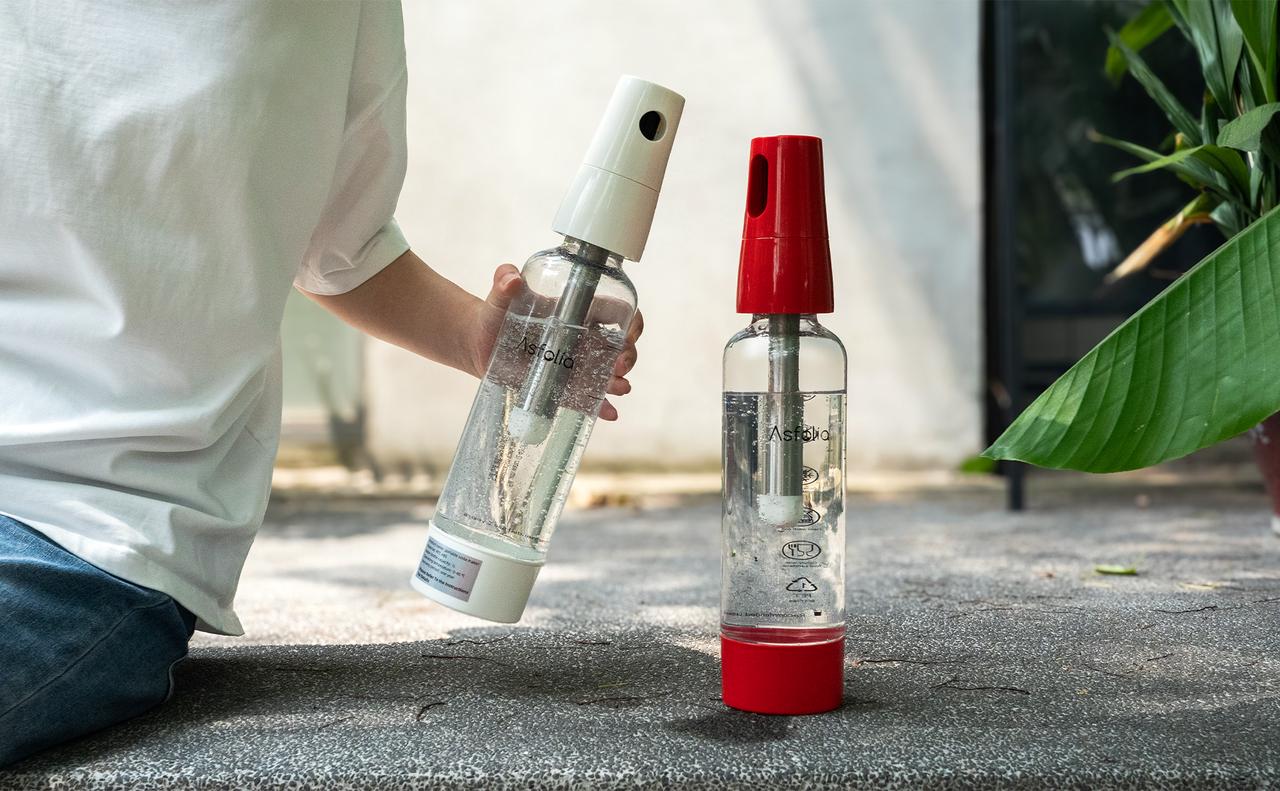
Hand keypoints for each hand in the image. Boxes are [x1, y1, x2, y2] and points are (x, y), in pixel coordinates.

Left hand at [472, 264, 643, 421]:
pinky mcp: (562, 386)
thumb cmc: (495, 313)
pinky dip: (600, 406)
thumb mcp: (499, 294)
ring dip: (618, 382)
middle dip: (628, 355)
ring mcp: (574, 364)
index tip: (629, 332)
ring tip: (620, 388)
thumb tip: (510, 279)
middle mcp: (581, 338)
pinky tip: (610, 414)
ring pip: (606, 374)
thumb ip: (504, 280)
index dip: (630, 320)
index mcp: (576, 312)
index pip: (615, 312)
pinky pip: (585, 397)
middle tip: (620, 365)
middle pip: (618, 346)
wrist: (478, 342)